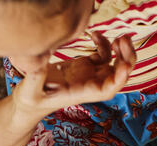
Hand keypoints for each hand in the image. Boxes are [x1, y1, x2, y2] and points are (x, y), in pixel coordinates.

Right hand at [13, 33, 135, 116]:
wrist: (30, 101)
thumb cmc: (30, 100)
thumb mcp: (30, 91)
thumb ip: (34, 77)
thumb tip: (38, 60)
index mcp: (83, 93)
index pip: (108, 89)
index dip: (119, 78)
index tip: (123, 64)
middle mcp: (91, 85)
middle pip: (119, 75)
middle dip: (127, 59)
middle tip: (125, 40)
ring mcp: (90, 75)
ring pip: (115, 64)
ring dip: (122, 51)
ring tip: (121, 37)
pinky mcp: (85, 66)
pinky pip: (102, 54)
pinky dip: (104, 43)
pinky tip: (94, 34)